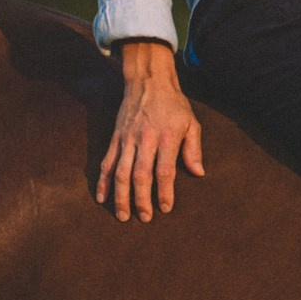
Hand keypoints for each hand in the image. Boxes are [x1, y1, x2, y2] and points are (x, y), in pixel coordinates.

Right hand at [96, 39, 204, 221]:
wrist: (148, 81)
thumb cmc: (174, 105)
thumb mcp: (191, 123)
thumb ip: (194, 149)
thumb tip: (198, 173)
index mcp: (166, 137)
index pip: (164, 170)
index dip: (165, 191)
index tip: (166, 208)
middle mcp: (144, 139)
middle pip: (140, 175)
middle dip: (141, 200)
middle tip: (144, 218)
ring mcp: (127, 139)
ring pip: (120, 172)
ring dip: (120, 196)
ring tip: (122, 215)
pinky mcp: (115, 138)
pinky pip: (106, 162)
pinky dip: (102, 181)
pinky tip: (102, 197)